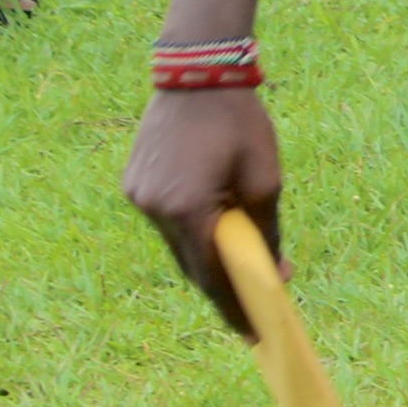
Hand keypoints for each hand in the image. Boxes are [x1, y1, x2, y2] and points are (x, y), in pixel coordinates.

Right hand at [123, 85, 284, 336]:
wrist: (198, 74)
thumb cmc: (240, 124)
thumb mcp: (265, 179)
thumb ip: (266, 232)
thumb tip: (274, 272)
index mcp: (188, 211)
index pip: (211, 277)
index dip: (233, 308)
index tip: (253, 333)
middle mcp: (154, 209)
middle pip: (191, 264)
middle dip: (222, 285)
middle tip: (253, 304)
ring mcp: (138, 196)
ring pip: (175, 243)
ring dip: (204, 254)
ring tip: (237, 261)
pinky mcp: (133, 183)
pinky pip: (164, 218)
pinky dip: (187, 227)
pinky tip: (210, 225)